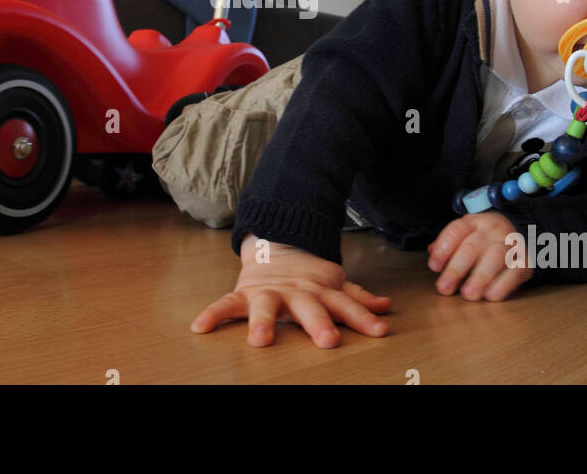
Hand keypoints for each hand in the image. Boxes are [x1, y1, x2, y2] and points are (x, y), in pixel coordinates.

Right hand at [190, 233, 391, 347]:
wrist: (276, 247)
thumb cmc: (308, 277)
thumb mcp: (334, 284)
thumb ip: (357, 297)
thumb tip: (386, 307)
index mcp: (321, 291)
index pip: (347, 305)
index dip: (364, 318)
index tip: (379, 331)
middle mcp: (297, 293)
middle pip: (310, 308)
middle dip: (319, 323)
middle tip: (328, 340)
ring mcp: (270, 293)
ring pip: (268, 306)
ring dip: (264, 321)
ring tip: (260, 339)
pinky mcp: (244, 293)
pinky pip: (226, 304)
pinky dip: (213, 314)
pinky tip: (200, 327)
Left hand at [427, 212, 531, 300]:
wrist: (521, 234)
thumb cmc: (484, 240)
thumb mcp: (466, 236)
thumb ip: (448, 244)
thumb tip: (432, 251)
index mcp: (474, 222)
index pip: (456, 230)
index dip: (443, 248)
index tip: (434, 267)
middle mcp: (493, 230)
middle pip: (472, 247)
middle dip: (456, 269)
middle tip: (444, 288)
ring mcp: (511, 244)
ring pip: (495, 258)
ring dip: (480, 277)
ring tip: (468, 295)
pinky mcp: (525, 260)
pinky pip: (515, 271)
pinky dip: (504, 284)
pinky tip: (491, 295)